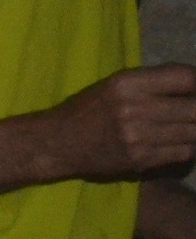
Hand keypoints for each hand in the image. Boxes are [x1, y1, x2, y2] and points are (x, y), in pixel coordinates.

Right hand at [47, 64, 195, 180]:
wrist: (57, 143)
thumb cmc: (87, 109)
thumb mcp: (114, 85)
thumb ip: (153, 82)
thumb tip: (193, 81)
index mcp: (126, 83)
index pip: (185, 78)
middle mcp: (134, 108)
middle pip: (195, 108)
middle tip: (192, 111)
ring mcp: (138, 137)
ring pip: (193, 132)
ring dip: (194, 129)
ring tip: (186, 126)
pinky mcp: (141, 159)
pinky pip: (183, 152)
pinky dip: (187, 146)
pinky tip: (178, 141)